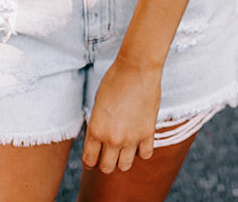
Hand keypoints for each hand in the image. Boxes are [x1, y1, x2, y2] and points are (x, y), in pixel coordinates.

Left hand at [82, 57, 161, 173]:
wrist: (136, 68)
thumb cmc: (114, 80)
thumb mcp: (97, 103)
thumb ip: (98, 124)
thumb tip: (99, 139)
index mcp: (96, 130)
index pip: (89, 160)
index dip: (90, 161)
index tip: (92, 158)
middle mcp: (113, 139)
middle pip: (107, 168)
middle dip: (105, 162)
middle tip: (107, 152)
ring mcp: (132, 138)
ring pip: (125, 166)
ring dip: (122, 159)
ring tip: (123, 148)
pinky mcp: (148, 134)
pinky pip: (145, 155)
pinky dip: (141, 151)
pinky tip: (139, 140)